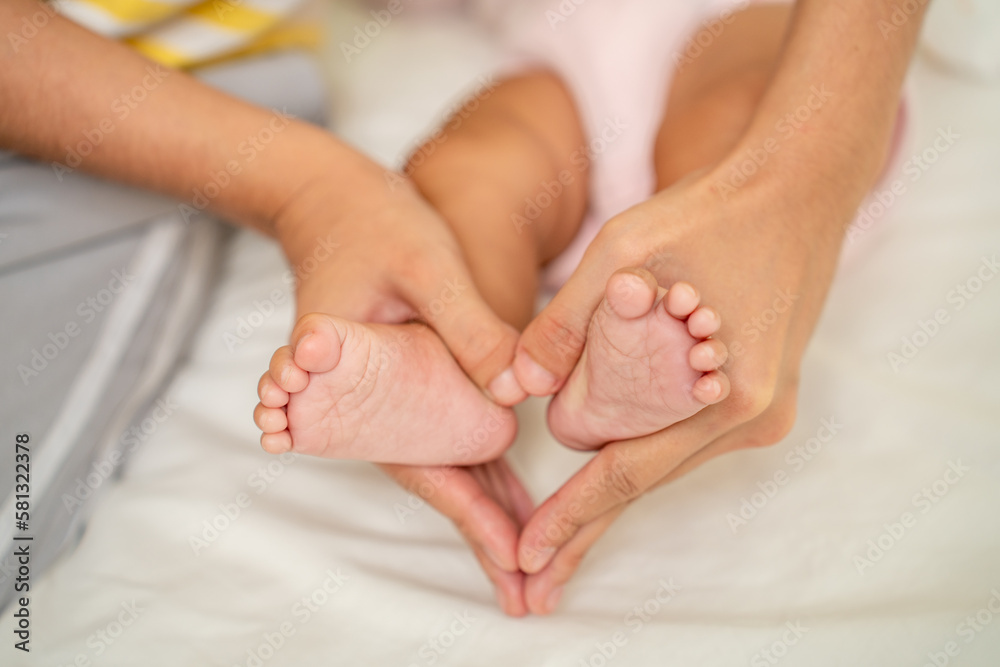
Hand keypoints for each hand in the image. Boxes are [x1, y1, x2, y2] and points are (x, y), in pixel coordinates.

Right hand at [271, 165, 532, 610]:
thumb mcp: (425, 264)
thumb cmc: (370, 223)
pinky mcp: (411, 379)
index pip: (421, 467)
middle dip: (482, 537)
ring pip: (444, 463)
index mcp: (358, 387)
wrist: (330, 199)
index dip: (470, 517)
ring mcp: (392, 395)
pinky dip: (481, 465)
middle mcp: (373, 404)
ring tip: (528, 564)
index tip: (511, 562)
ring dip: (484, 512)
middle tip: (529, 597)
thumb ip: (469, 326)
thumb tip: (519, 392)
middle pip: (434, 480)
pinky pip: (448, 432)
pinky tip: (511, 494)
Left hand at [509, 169, 853, 613]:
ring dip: (614, 473)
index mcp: (728, 394)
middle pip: (648, 479)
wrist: (800, 184)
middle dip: (587, 518)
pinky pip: (689, 433)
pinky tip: (607, 447)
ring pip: (667, 456)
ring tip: (557, 518)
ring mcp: (764, 408)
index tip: (528, 558)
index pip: (629, 474)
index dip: (573, 516)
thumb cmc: (712, 209)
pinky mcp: (763, 393)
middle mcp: (753, 417)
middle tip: (534, 566)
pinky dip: (644, 440)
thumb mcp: (623, 253)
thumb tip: (513, 388)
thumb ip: (565, 324)